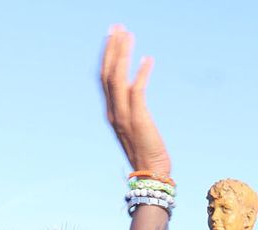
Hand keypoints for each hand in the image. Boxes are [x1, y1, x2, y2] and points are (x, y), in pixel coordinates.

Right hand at [100, 26, 171, 176]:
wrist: (152, 175)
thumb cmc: (147, 152)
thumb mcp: (136, 125)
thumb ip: (133, 106)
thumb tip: (135, 87)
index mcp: (110, 111)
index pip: (104, 77)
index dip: (107, 55)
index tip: (113, 36)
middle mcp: (113, 111)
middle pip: (108, 72)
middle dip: (112, 48)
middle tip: (118, 26)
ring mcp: (123, 116)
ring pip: (118, 78)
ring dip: (123, 54)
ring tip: (129, 34)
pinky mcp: (138, 120)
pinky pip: (137, 91)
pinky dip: (142, 73)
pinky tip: (149, 59)